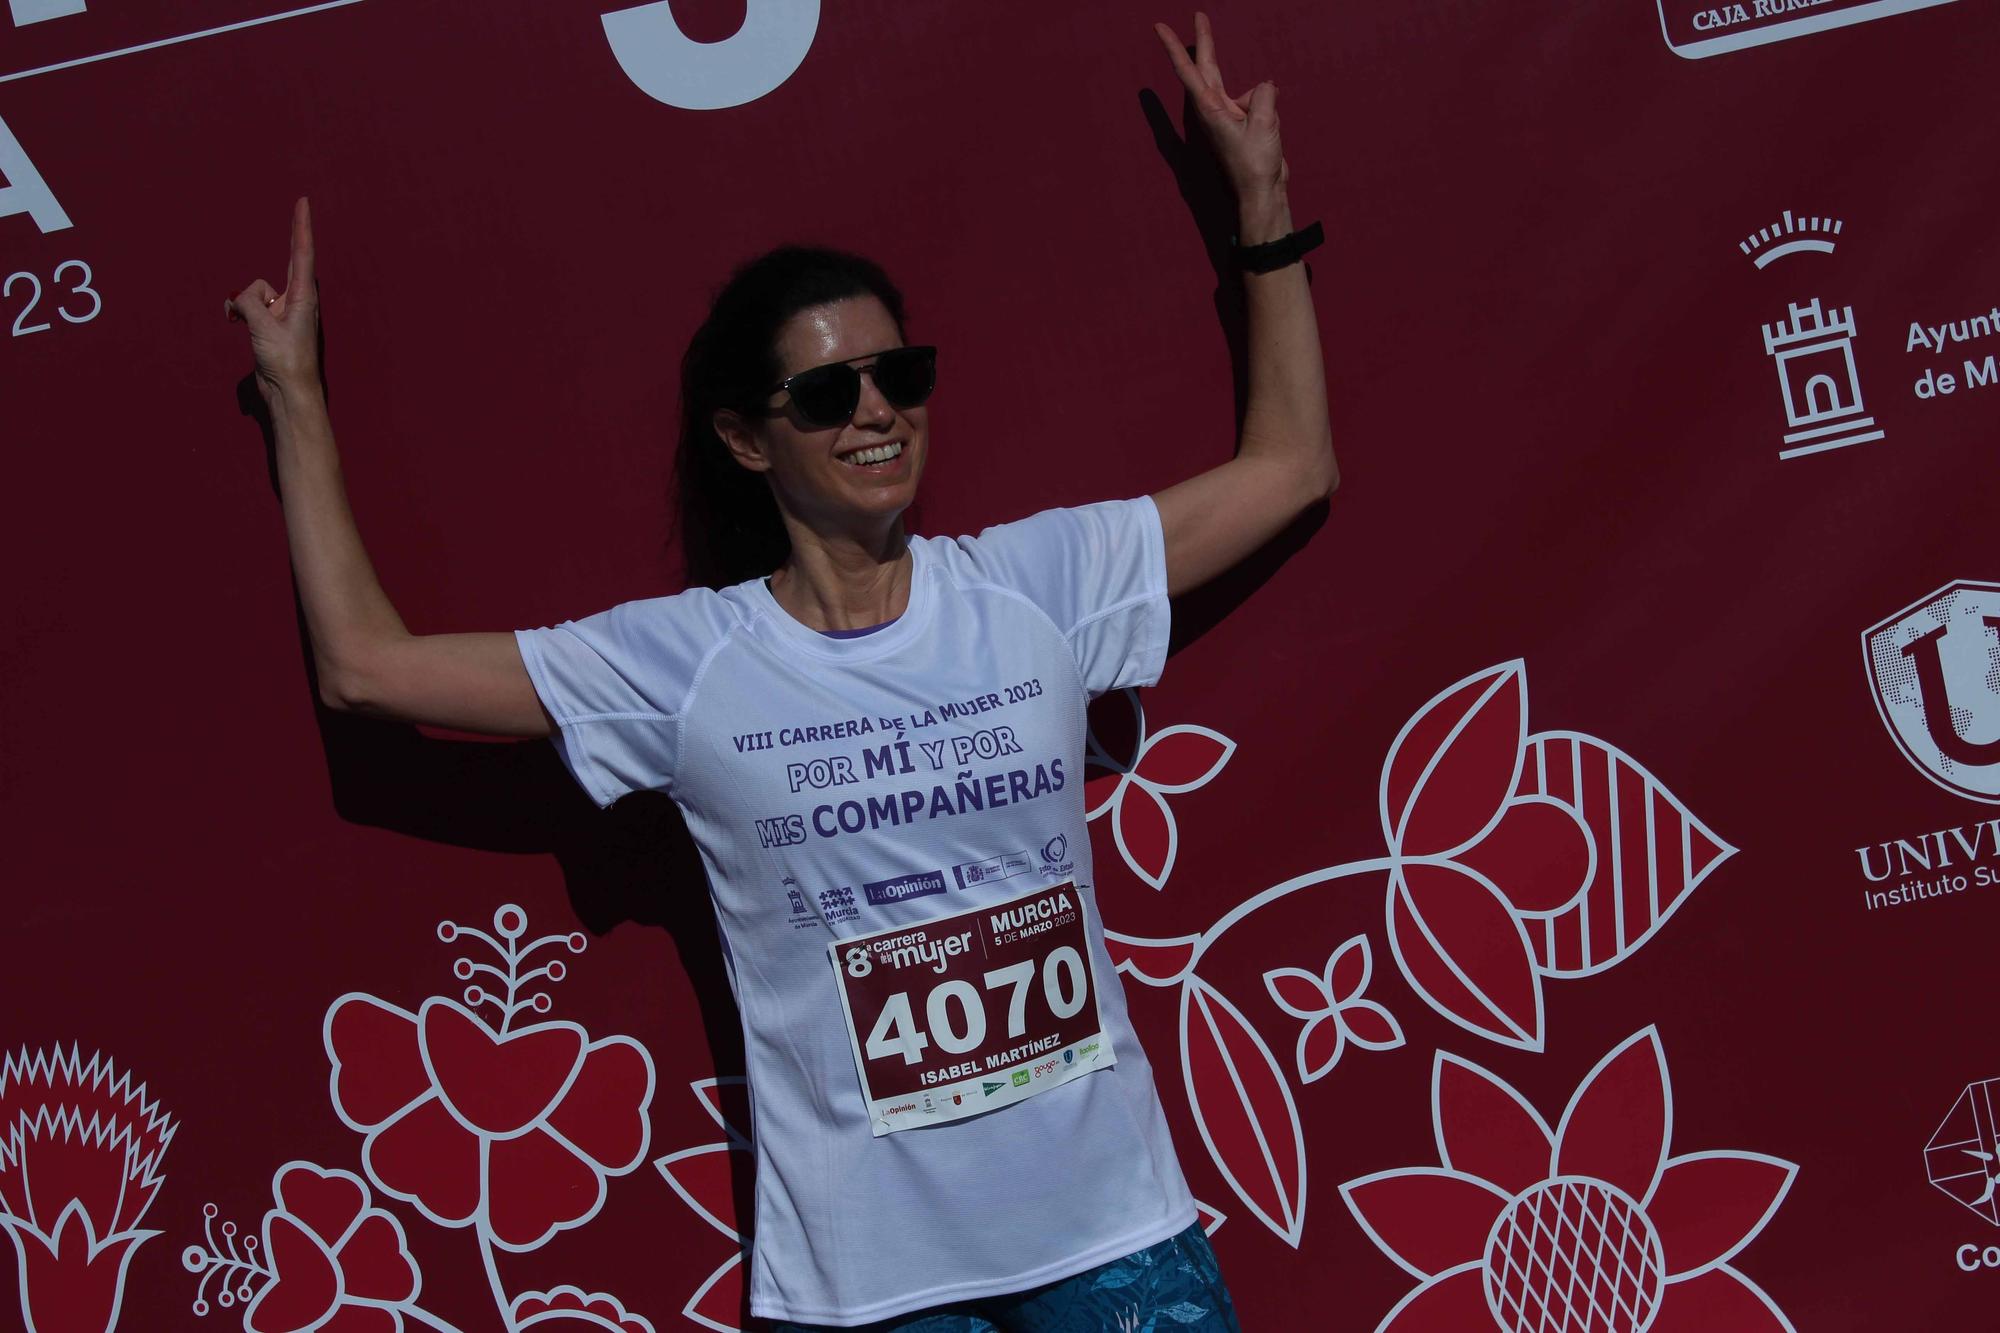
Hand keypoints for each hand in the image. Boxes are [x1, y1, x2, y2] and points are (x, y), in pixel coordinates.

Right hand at [226, 196, 320, 404]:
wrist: (287, 391)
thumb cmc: (285, 361)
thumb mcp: (264, 327)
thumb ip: (249, 304)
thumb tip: (240, 300)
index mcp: (303, 297)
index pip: (301, 253)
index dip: (301, 226)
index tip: (304, 202)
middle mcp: (295, 300)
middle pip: (282, 266)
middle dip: (282, 252)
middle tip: (301, 206)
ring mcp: (282, 312)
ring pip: (254, 291)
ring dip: (244, 304)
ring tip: (249, 327)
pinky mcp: (269, 323)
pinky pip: (247, 305)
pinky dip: (238, 310)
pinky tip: (233, 321)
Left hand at [1153, 13, 1287, 202]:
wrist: (1262, 191)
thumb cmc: (1255, 164)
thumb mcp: (1264, 124)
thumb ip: (1263, 96)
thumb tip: (1264, 86)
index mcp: (1210, 109)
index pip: (1188, 71)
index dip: (1175, 48)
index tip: (1160, 28)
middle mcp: (1215, 109)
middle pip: (1208, 67)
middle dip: (1205, 41)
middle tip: (1199, 15)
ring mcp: (1229, 116)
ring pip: (1246, 91)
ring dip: (1260, 104)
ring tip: (1263, 136)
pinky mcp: (1243, 123)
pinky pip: (1258, 103)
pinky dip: (1268, 113)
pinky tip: (1270, 134)